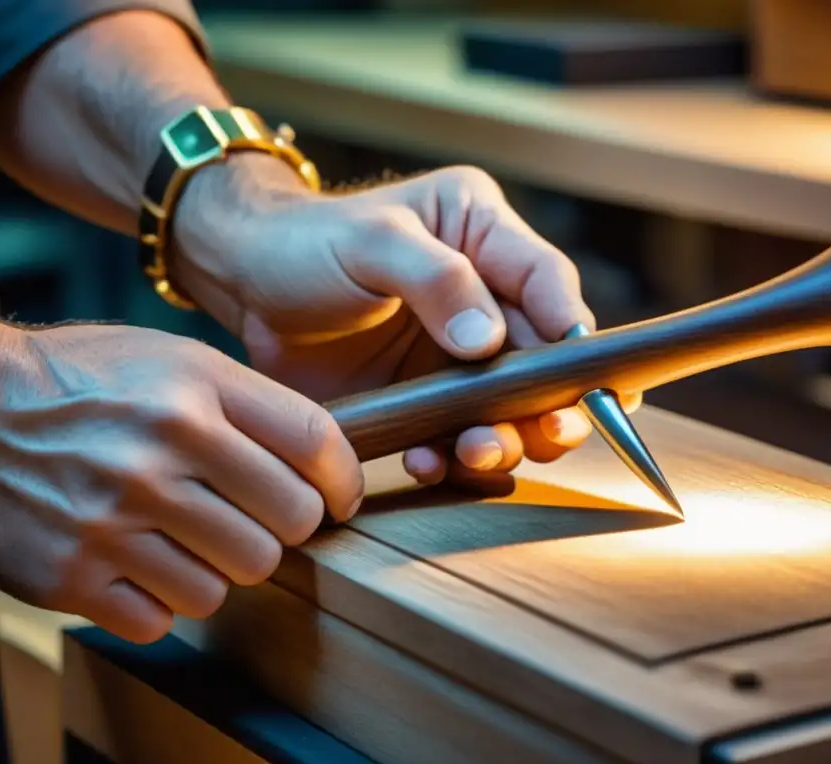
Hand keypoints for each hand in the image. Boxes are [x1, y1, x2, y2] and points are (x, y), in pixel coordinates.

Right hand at [0, 322, 360, 642]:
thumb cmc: (83, 381)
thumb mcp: (175, 360)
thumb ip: (252, 404)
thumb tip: (325, 464)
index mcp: (193, 392)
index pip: (315, 443)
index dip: (344, 480)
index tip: (339, 497)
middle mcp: (158, 453)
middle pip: (288, 526)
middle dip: (283, 528)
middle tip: (254, 517)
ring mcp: (113, 519)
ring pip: (232, 582)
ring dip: (221, 567)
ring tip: (186, 536)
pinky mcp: (71, 575)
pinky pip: (164, 619)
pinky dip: (161, 600)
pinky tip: (140, 562)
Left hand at [174, 159, 640, 483]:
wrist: (246, 283)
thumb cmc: (306, 241)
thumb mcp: (371, 240)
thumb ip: (437, 279)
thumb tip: (489, 343)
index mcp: (484, 236)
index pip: (547, 280)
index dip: (572, 327)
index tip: (584, 370)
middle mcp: (485, 297)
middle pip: (545, 356)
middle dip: (552, 400)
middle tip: (549, 431)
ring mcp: (458, 354)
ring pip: (510, 406)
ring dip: (506, 436)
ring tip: (478, 449)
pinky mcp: (427, 398)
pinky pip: (456, 436)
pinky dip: (452, 457)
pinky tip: (429, 460)